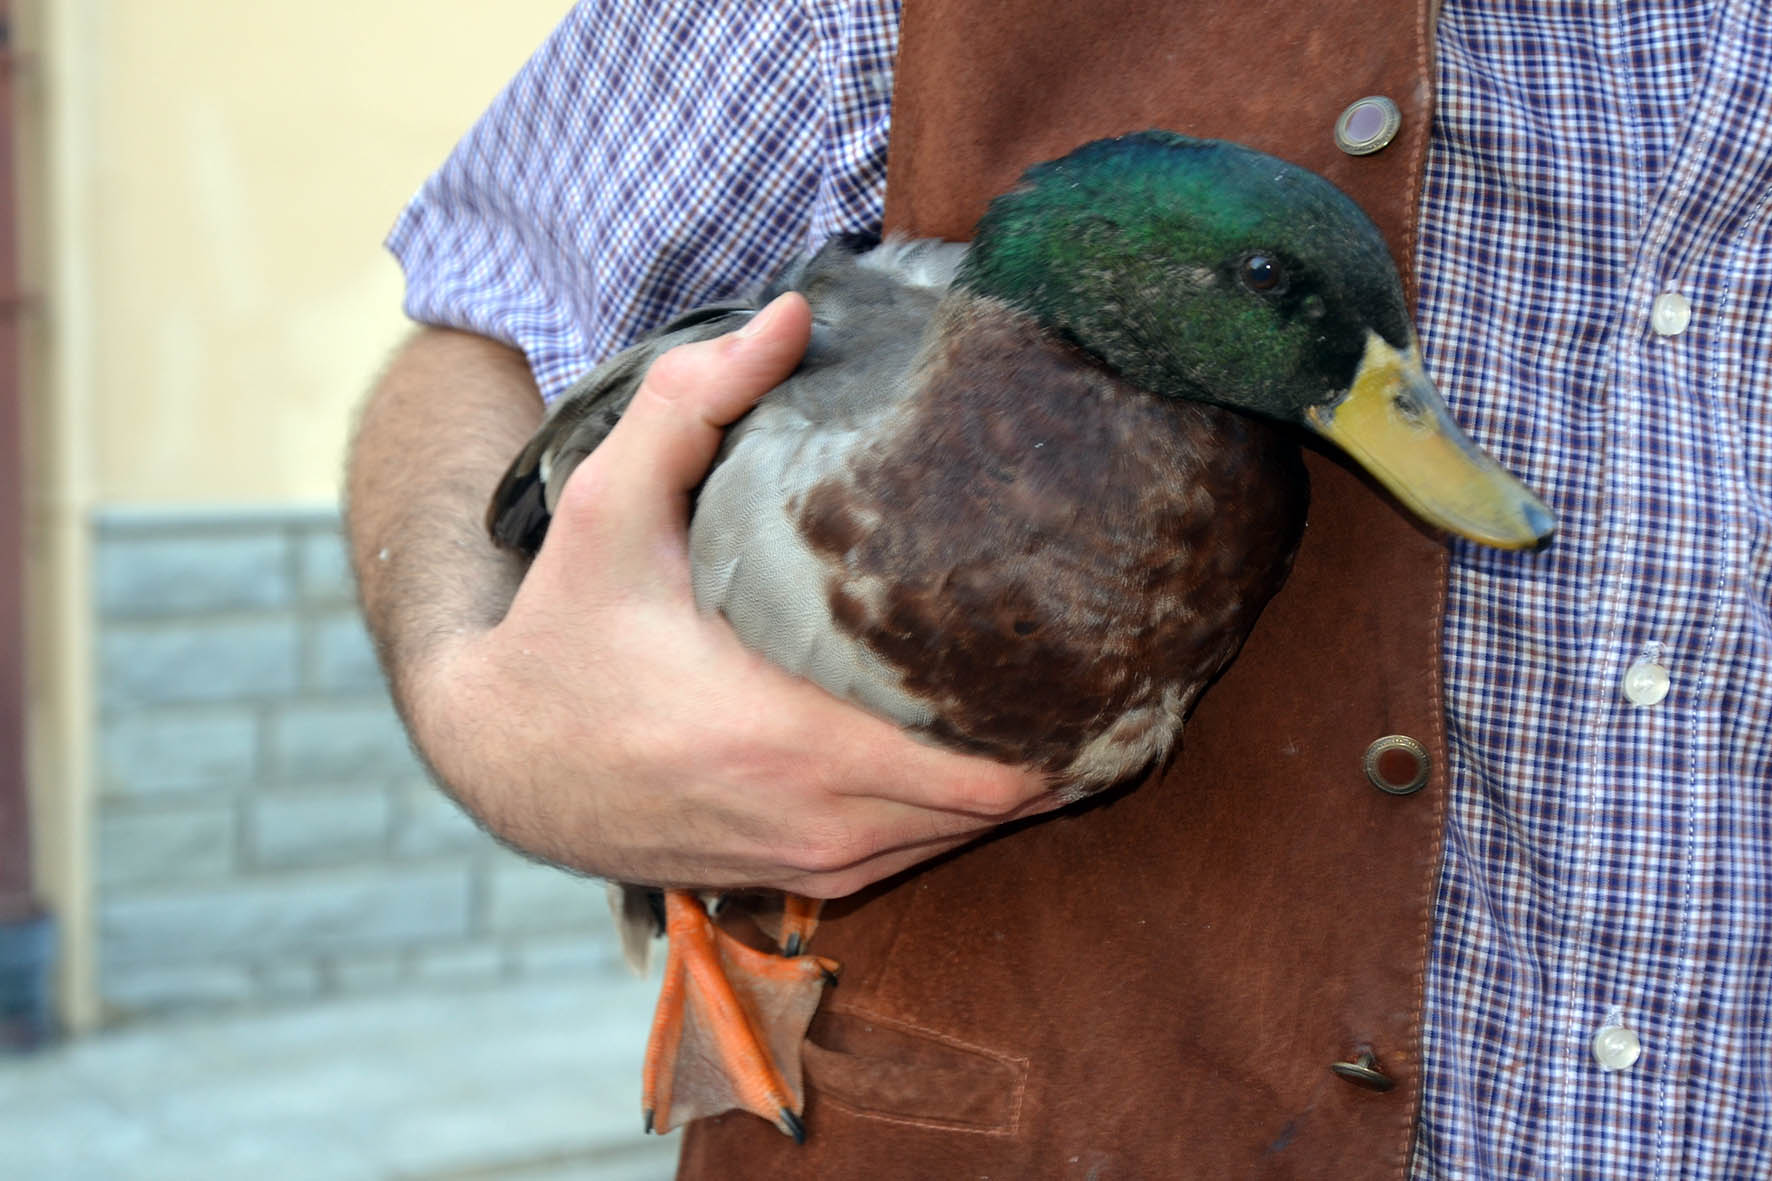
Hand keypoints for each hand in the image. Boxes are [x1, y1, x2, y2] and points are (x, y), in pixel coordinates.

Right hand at [406, 295, 1055, 896]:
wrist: (499, 757)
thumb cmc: (564, 629)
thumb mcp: (605, 507)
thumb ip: (691, 404)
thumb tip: (791, 314)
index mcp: (785, 739)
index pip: (981, 767)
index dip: (1055, 713)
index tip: (1098, 645)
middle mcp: (812, 820)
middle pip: (998, 807)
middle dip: (1051, 738)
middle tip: (1090, 652)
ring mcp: (808, 863)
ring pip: (963, 841)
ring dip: (1010, 778)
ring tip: (1047, 689)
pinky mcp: (796, 880)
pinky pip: (916, 858)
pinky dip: (954, 812)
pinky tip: (973, 745)